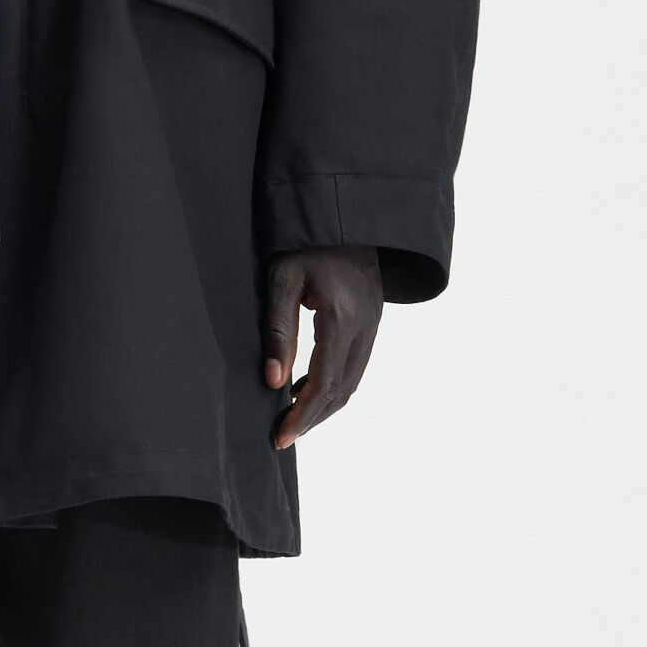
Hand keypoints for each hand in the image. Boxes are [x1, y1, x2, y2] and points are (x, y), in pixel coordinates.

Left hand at [263, 245, 382, 449]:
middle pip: (343, 390)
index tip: (280, 437)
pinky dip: (334, 383)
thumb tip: (273, 381)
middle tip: (283, 436)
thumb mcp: (281, 279)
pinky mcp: (373, 319)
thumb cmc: (305, 241)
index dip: (303, 415)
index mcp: (342, 317)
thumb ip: (278, 330)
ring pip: (353, 381)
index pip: (325, 383)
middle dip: (313, 418)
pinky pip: (356, 364)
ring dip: (325, 404)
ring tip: (292, 418)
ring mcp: (374, 323)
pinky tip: (306, 386)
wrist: (344, 210)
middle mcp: (365, 326)